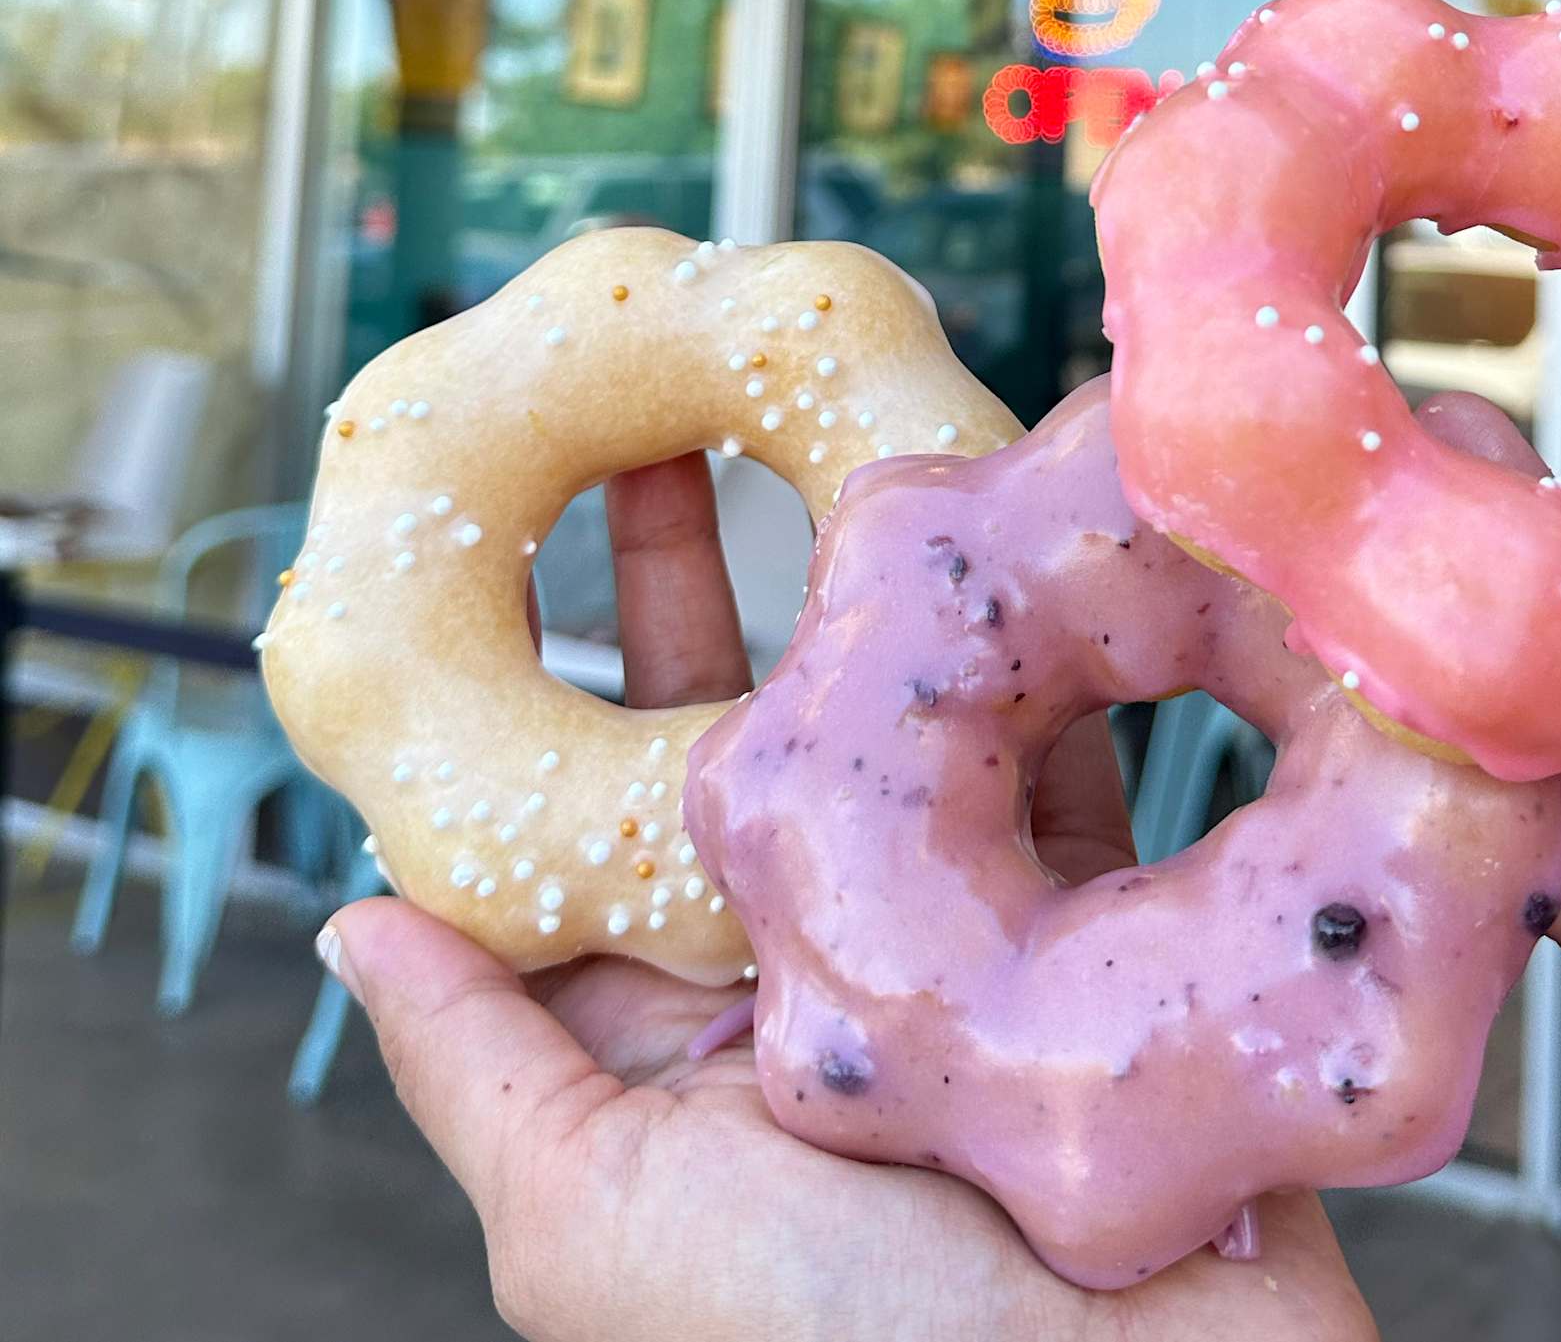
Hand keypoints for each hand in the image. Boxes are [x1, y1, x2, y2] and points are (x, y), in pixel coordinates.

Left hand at [319, 452, 1375, 1341]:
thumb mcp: (603, 1226)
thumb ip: (484, 1075)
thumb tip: (351, 931)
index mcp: (691, 1047)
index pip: (606, 823)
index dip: (571, 673)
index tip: (547, 530)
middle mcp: (826, 987)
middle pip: (760, 753)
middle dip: (721, 599)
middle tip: (686, 427)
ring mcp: (974, 957)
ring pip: (923, 748)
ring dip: (894, 619)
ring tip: (854, 455)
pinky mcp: (1116, 945)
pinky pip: (1085, 784)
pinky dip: (1063, 684)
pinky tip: (1030, 569)